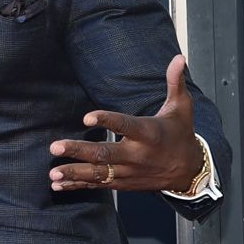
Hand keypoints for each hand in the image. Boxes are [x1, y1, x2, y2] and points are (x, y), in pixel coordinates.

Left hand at [49, 55, 205, 191]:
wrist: (190, 171)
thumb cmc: (180, 134)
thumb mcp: (181, 108)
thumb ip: (174, 82)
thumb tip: (179, 58)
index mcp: (148, 134)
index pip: (125, 125)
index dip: (107, 120)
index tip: (86, 116)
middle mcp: (137, 155)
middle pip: (104, 154)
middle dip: (78, 151)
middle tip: (55, 147)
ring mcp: (128, 172)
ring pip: (99, 174)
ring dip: (74, 173)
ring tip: (53, 174)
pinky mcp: (123, 183)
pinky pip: (98, 186)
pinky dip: (78, 186)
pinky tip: (58, 186)